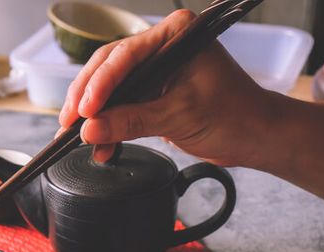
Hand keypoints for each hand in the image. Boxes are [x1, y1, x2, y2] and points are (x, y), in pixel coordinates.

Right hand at [58, 9, 272, 167]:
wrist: (256, 136)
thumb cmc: (234, 115)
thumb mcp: (178, 117)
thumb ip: (131, 121)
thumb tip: (90, 130)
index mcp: (176, 35)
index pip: (125, 55)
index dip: (99, 84)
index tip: (83, 111)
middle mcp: (163, 45)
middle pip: (109, 67)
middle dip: (86, 98)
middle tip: (68, 124)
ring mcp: (156, 68)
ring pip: (111, 87)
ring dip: (94, 115)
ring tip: (79, 139)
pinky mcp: (153, 91)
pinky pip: (121, 104)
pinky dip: (109, 125)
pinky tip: (101, 144)